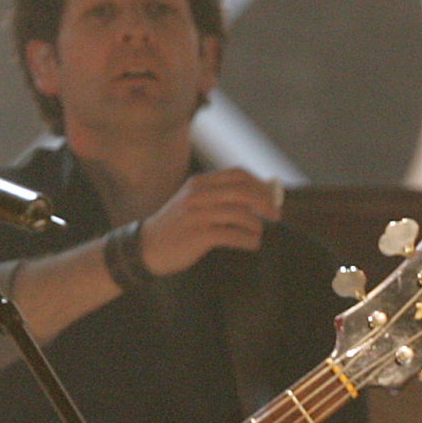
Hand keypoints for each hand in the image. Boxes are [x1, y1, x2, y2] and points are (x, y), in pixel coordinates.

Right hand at [137, 167, 283, 277]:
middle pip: (243, 192)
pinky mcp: (198, 236)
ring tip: (258, 234)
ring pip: (241, 213)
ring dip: (257, 225)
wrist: (146, 248)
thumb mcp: (192, 202)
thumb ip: (218, 196)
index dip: (259, 184)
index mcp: (199, 183)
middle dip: (265, 203)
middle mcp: (198, 195)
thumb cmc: (176, 227)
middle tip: (275, 216)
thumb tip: (259, 196)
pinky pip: (233, 235)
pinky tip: (251, 244)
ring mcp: (198, 215)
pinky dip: (248, 240)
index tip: (272, 197)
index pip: (238, 174)